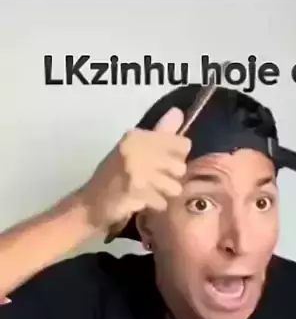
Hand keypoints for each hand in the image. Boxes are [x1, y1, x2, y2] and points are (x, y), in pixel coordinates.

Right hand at [80, 107, 190, 230]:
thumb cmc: (114, 177)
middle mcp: (137, 149)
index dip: (178, 157)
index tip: (164, 163)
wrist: (90, 205)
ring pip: (174, 186)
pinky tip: (144, 203)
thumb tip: (178, 112)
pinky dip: (156, 206)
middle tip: (156, 182)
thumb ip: (160, 134)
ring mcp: (135, 171)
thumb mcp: (135, 150)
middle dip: (172, 178)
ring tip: (150, 193)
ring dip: (165, 194)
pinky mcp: (136, 193)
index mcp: (137, 136)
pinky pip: (163, 202)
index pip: (182, 144)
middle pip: (180, 166)